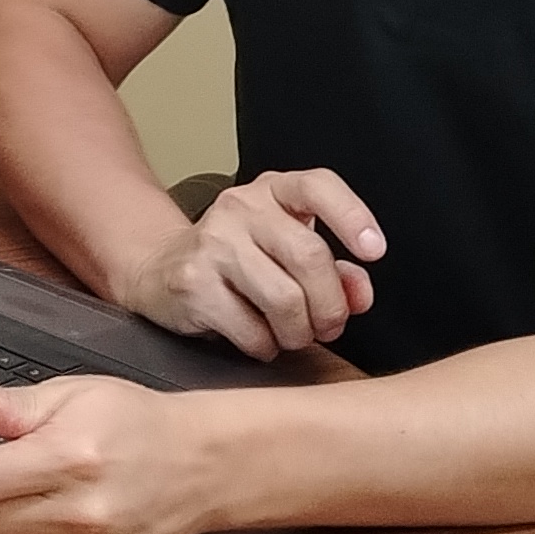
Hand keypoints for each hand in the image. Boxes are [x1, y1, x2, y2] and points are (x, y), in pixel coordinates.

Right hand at [113, 168, 383, 357]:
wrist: (160, 269)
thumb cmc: (237, 261)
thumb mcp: (287, 252)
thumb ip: (333, 270)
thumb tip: (360, 293)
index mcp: (272, 191)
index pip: (318, 187)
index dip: (353, 217)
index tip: (374, 251)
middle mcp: (240, 207)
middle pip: (309, 256)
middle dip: (330, 304)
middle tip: (329, 325)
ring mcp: (212, 242)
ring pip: (285, 299)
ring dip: (299, 332)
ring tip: (293, 335)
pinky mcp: (192, 282)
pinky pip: (251, 329)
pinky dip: (266, 346)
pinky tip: (260, 340)